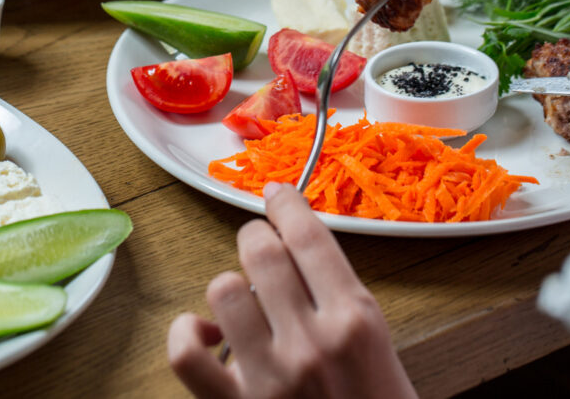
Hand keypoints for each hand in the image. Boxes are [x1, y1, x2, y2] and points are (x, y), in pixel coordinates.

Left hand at [167, 183, 417, 398]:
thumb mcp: (382, 350)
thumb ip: (342, 300)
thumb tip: (298, 251)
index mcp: (356, 320)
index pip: (307, 235)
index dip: (285, 204)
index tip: (276, 193)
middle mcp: (310, 341)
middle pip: (260, 250)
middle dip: (256, 238)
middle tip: (260, 245)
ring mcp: (268, 375)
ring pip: (223, 288)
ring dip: (230, 286)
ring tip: (243, 299)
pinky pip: (187, 353)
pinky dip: (188, 334)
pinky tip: (208, 335)